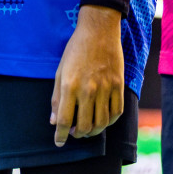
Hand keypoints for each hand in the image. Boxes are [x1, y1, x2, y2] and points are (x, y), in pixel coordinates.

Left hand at [50, 5, 124, 146]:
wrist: (98, 31)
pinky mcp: (118, 85)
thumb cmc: (76, 50)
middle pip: (85, 126)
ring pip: (102, 123)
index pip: (65, 120)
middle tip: (74, 133)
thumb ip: (56, 97)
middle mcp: (88, 90)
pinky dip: (110, 122)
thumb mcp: (60, 71)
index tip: (59, 142)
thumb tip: (54, 121)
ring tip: (88, 129)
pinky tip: (103, 120)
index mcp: (70, 86)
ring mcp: (105, 88)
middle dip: (78, 135)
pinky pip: (116, 112)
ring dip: (94, 131)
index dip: (61, 135)